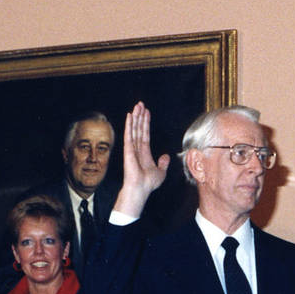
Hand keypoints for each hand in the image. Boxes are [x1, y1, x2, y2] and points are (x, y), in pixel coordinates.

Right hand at [113, 101, 169, 217]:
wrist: (141, 189)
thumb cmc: (148, 184)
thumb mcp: (160, 173)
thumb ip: (163, 163)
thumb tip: (166, 156)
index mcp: (144, 153)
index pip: (145, 134)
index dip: (145, 123)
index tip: (146, 113)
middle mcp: (137, 149)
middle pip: (138, 129)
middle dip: (139, 116)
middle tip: (140, 104)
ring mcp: (131, 149)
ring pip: (133, 129)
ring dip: (135, 117)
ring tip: (137, 106)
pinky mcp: (128, 150)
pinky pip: (129, 134)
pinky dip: (129, 125)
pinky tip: (130, 116)